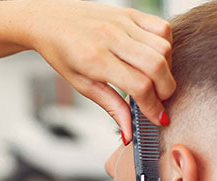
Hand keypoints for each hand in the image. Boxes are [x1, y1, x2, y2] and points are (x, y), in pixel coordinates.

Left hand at [14, 0, 175, 141]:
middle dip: (166, 91)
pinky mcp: (130, 13)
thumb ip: (110, 106)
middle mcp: (110, 38)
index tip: (158, 119)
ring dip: (167, 70)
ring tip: (155, 82)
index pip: (138, 85)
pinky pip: (162, 28)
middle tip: (160, 102)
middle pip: (156, 66)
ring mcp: (122, 23)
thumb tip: (129, 131)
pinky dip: (166, 46)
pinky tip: (154, 59)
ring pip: (163, 47)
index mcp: (94, 59)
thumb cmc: (61, 52)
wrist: (49, 20)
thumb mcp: (81, 85)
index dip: (153, 106)